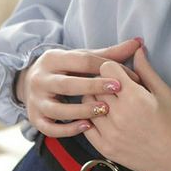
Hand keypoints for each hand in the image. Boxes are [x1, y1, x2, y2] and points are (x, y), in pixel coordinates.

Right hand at [17, 39, 143, 137]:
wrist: (31, 82)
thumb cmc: (67, 69)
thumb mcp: (82, 58)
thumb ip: (110, 53)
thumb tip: (139, 42)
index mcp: (53, 58)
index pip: (81, 61)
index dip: (104, 68)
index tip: (125, 76)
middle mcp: (40, 79)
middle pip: (66, 84)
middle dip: (93, 87)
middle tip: (118, 89)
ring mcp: (35, 100)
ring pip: (57, 109)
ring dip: (81, 111)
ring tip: (104, 110)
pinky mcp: (34, 119)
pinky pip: (49, 128)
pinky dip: (67, 129)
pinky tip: (87, 126)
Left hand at [81, 44, 170, 170]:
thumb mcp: (165, 93)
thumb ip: (146, 71)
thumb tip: (137, 50)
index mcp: (134, 97)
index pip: (107, 69)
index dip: (115, 67)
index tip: (123, 74)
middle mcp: (118, 115)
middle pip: (94, 84)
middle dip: (103, 82)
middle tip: (116, 88)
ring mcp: (109, 133)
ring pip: (87, 104)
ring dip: (95, 99)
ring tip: (110, 103)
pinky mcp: (105, 148)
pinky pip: (86, 126)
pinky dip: (90, 118)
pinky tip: (103, 117)